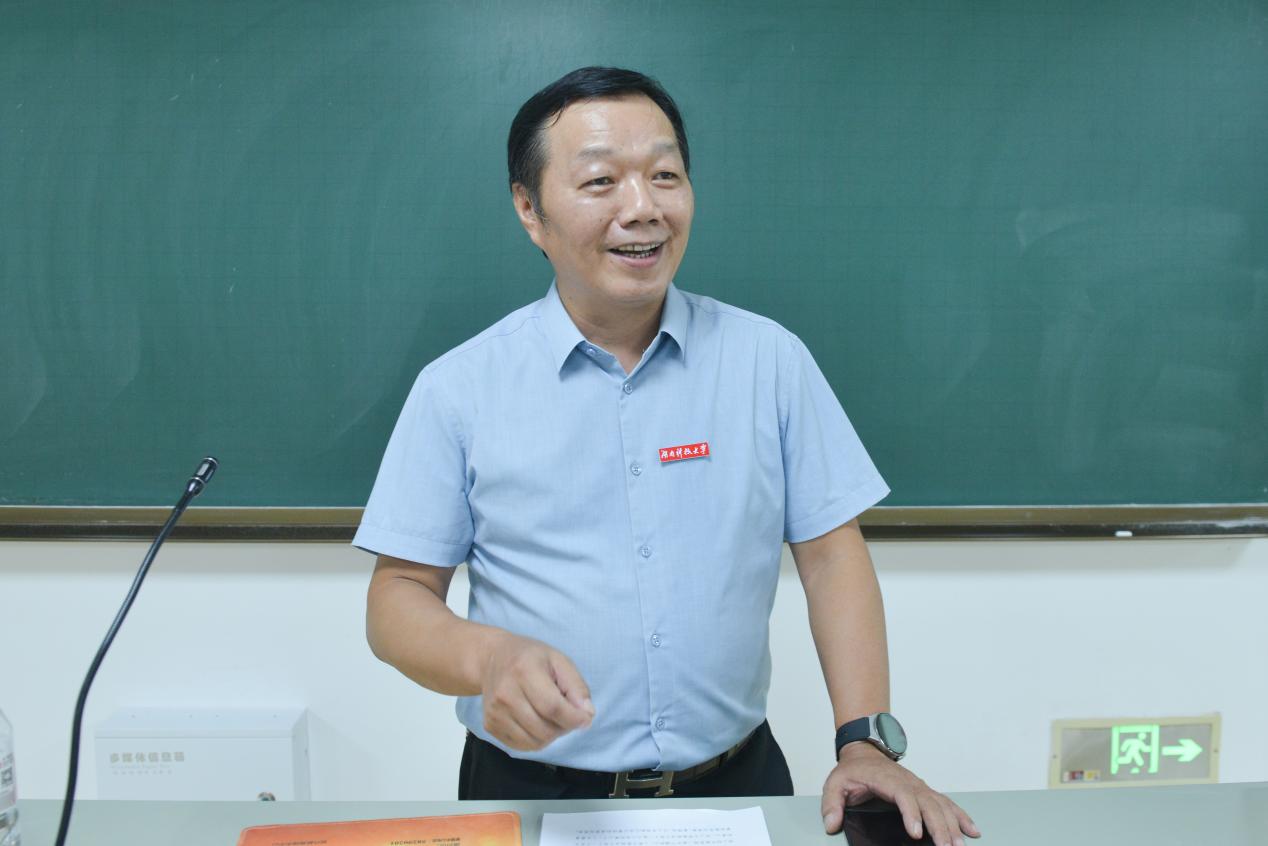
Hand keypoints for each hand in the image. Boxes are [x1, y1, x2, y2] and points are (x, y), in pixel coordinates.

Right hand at [479, 632, 594, 749]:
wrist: (493, 659)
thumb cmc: (531, 658)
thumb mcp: (559, 660)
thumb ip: (576, 686)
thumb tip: (587, 714)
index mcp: (523, 671)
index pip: (552, 707)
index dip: (574, 718)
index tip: (585, 718)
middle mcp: (505, 693)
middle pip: (544, 729)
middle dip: (564, 727)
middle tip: (567, 714)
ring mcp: (495, 712)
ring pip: (535, 742)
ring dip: (551, 735)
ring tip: (550, 716)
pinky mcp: (490, 725)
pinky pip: (522, 746)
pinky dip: (536, 740)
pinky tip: (536, 721)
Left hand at [821, 742, 979, 845]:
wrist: (865, 751)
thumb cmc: (853, 769)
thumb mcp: (835, 782)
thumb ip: (831, 803)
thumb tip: (831, 824)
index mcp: (886, 779)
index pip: (903, 795)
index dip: (911, 813)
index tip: (917, 833)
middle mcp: (908, 782)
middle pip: (928, 803)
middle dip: (939, 826)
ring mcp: (919, 787)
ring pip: (941, 805)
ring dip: (953, 825)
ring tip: (960, 845)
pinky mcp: (925, 792)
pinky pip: (947, 803)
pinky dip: (961, 816)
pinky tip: (972, 830)